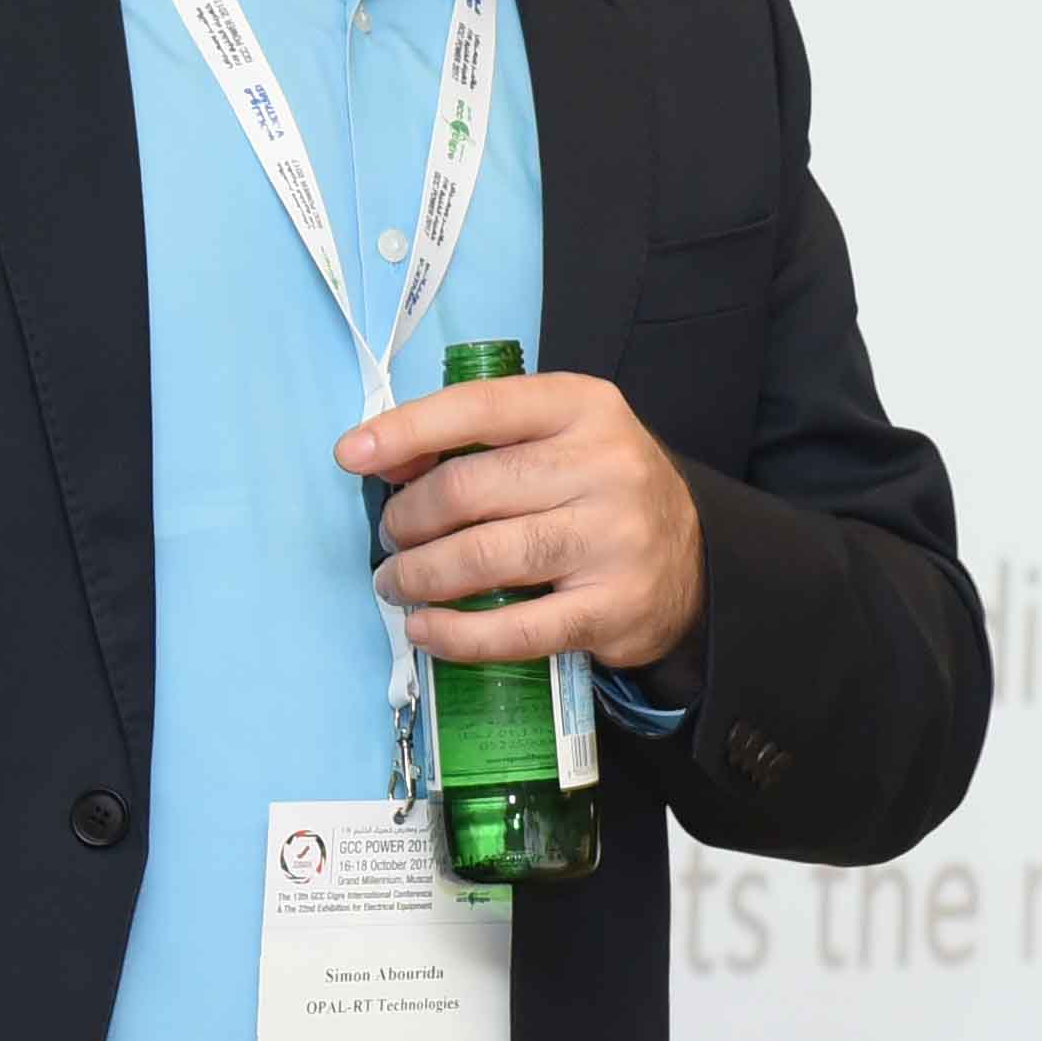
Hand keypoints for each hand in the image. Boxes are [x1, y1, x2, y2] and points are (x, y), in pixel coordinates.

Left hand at [345, 368, 701, 670]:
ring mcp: (612, 538)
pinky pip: (515, 629)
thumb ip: (478, 441)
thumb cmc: (597, 490)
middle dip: (408, 519)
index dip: (406, 430)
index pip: (479, 407)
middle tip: (391, 539)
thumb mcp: (555, 438)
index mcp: (583, 406)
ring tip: (397, 583)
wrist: (690, 560)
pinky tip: (426, 630)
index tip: (351, 455)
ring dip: (419, 575)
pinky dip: (455, 634)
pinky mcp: (612, 608)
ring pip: (483, 557)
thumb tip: (381, 459)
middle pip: (469, 489)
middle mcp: (604, 465)